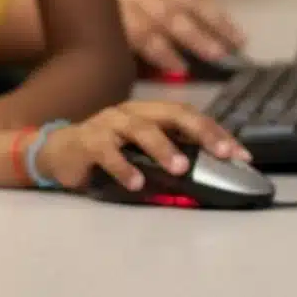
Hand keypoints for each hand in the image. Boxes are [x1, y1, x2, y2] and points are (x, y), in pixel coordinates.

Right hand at [35, 100, 249, 191]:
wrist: (56, 154)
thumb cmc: (106, 156)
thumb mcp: (141, 155)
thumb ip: (169, 158)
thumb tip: (209, 177)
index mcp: (149, 113)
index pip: (189, 116)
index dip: (216, 132)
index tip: (240, 154)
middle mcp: (132, 113)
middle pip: (172, 113)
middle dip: (201, 131)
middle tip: (223, 152)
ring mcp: (108, 124)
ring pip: (140, 128)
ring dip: (162, 147)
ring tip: (179, 167)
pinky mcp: (87, 141)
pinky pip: (107, 151)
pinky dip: (123, 167)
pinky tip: (136, 183)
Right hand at [116, 0, 247, 75]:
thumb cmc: (123, 4)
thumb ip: (178, 9)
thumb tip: (220, 36)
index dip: (218, 16)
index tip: (239, 39)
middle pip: (181, 6)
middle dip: (208, 27)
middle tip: (228, 49)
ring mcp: (127, 3)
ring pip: (164, 20)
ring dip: (190, 39)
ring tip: (213, 55)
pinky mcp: (113, 23)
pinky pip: (140, 38)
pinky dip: (161, 53)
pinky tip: (177, 66)